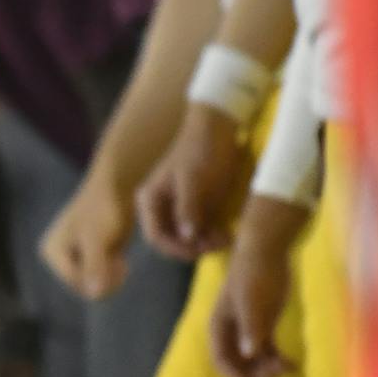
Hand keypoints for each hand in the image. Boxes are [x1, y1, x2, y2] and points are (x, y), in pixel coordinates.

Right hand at [40, 170, 133, 299]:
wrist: (118, 187)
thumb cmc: (104, 209)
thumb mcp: (98, 239)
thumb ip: (94, 266)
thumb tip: (94, 294)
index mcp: (53, 252)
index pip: (76, 282)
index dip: (100, 280)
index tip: (122, 267)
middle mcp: (59, 256)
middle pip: (82, 285)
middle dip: (103, 279)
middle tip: (123, 266)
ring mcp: (73, 256)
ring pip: (92, 282)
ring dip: (109, 276)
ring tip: (121, 262)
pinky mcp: (88, 254)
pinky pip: (98, 274)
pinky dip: (110, 271)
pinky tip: (120, 259)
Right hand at [136, 105, 242, 260]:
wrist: (218, 126)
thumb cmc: (202, 150)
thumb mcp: (194, 180)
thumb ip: (188, 209)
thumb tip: (187, 237)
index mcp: (150, 200)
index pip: (156, 236)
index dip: (176, 248)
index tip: (198, 250)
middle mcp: (160, 207)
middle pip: (171, 238)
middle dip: (193, 246)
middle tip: (218, 245)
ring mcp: (178, 206)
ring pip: (187, 235)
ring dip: (205, 242)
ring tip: (226, 239)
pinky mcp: (195, 204)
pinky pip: (200, 226)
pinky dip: (212, 233)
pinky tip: (226, 233)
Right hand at [209, 196, 309, 376]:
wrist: (266, 251)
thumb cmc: (255, 273)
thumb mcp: (252, 300)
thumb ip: (251, 327)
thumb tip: (250, 355)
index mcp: (220, 327)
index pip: (222, 360)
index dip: (235, 375)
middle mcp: (232, 332)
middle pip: (238, 364)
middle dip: (255, 374)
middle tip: (277, 375)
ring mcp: (249, 329)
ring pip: (254, 360)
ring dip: (268, 369)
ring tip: (288, 369)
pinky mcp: (264, 324)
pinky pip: (268, 350)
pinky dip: (278, 359)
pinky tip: (293, 365)